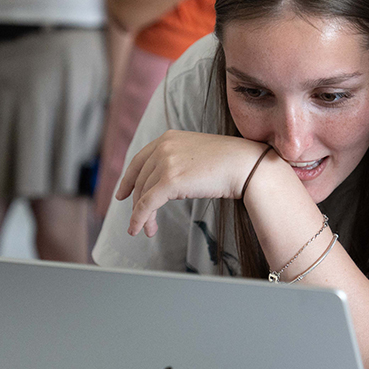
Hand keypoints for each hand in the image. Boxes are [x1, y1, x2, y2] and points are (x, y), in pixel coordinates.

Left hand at [116, 131, 268, 237]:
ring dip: (141, 216)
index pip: (139, 160)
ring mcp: (165, 162)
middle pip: (140, 180)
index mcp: (168, 137)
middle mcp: (163, 147)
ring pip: (142, 194)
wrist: (245, 164)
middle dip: (137, 203)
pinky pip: (147, 204)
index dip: (128, 180)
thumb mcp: (197, 153)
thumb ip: (179, 160)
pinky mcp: (168, 181)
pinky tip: (141, 230)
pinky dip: (140, 219)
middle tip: (139, 220)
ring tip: (147, 230)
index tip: (123, 194)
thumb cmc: (229, 161)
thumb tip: (168, 182)